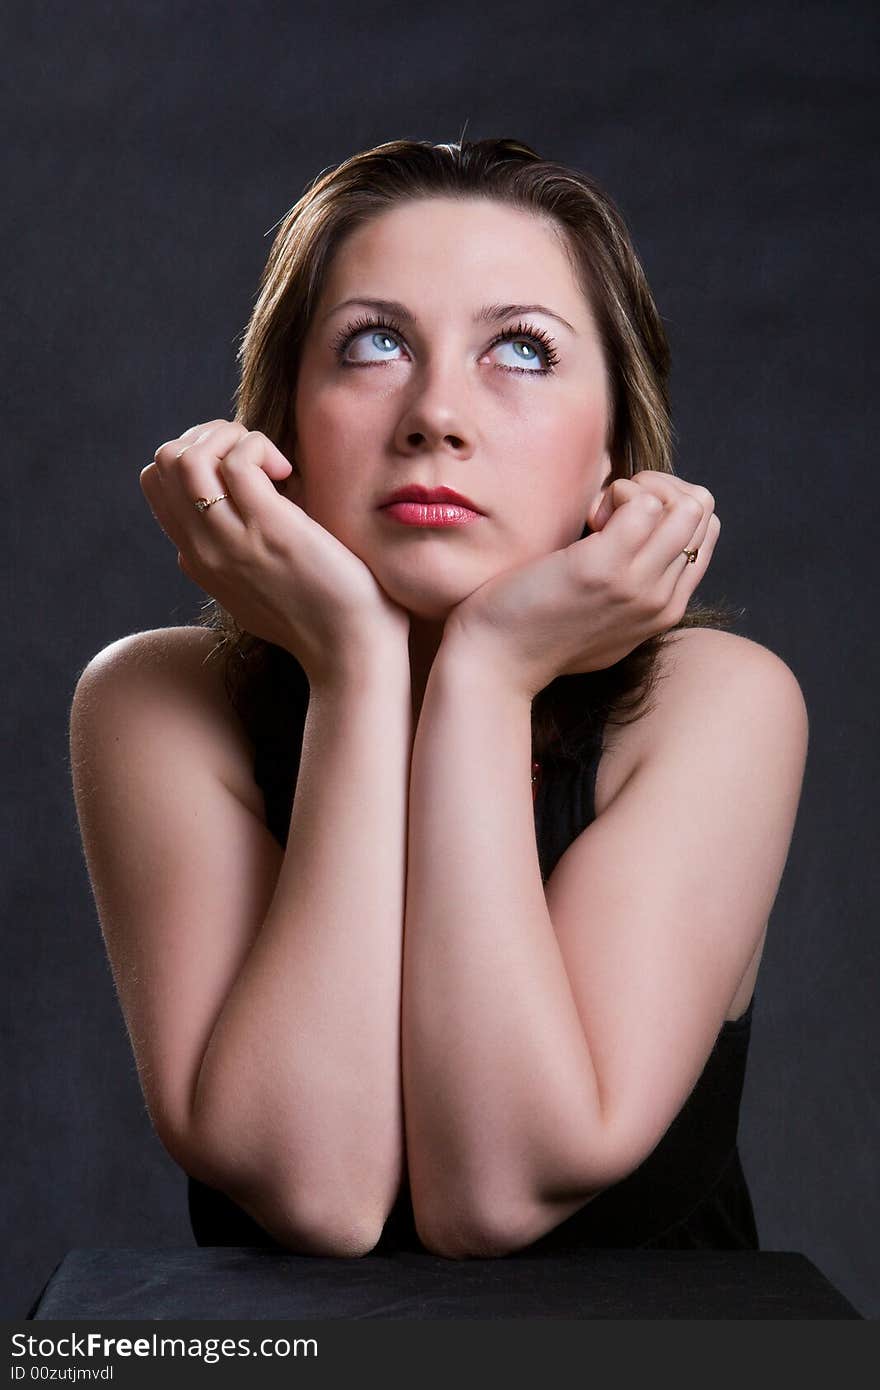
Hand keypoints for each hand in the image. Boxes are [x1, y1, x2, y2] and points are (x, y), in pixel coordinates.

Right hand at [140, 420, 409, 686]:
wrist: (350, 654)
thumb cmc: (325, 616)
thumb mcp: (264, 586)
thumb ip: (242, 551)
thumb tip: (260, 492)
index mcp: (198, 561)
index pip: (157, 484)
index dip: (196, 456)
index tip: (242, 469)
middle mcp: (202, 550)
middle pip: (162, 463)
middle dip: (209, 437)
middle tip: (257, 458)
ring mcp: (229, 540)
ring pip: (185, 457)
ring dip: (230, 437)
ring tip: (271, 462)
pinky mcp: (266, 528)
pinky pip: (237, 460)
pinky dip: (260, 447)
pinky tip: (289, 472)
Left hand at [442, 470, 720, 697]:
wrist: (497, 664)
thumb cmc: (540, 633)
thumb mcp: (606, 623)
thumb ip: (635, 591)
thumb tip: (646, 537)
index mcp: (667, 609)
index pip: (706, 530)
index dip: (667, 509)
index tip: (621, 523)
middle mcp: (661, 599)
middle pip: (701, 510)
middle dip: (658, 491)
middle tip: (609, 511)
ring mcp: (636, 584)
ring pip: (683, 504)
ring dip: (639, 490)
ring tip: (598, 514)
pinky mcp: (603, 568)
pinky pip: (643, 502)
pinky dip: (615, 493)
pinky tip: (586, 518)